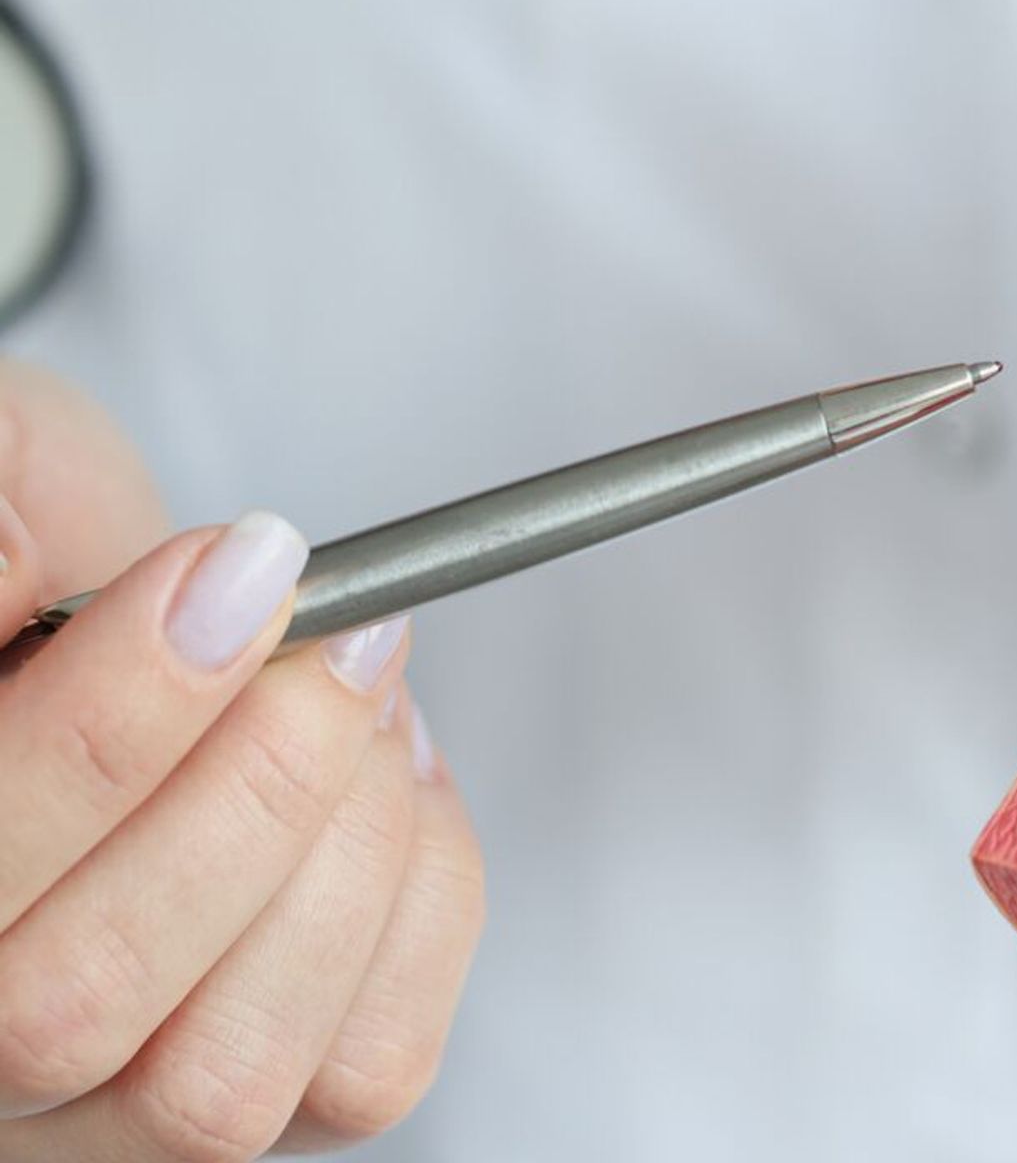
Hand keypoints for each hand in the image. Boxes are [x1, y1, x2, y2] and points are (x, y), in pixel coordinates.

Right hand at [0, 362, 483, 1158]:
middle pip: (71, 1004)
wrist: (120, 607)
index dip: (117, 726)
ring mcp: (85, 1109)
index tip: (245, 571)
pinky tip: (398, 776)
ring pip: (217, 1081)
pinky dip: (423, 902)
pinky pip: (361, 1072)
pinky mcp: (239, 1095)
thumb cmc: (45, 548)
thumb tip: (15, 568)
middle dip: (259, 782)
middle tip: (341, 627)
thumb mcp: (12, 468)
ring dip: (343, 846)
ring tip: (366, 689)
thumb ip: (2, 520)